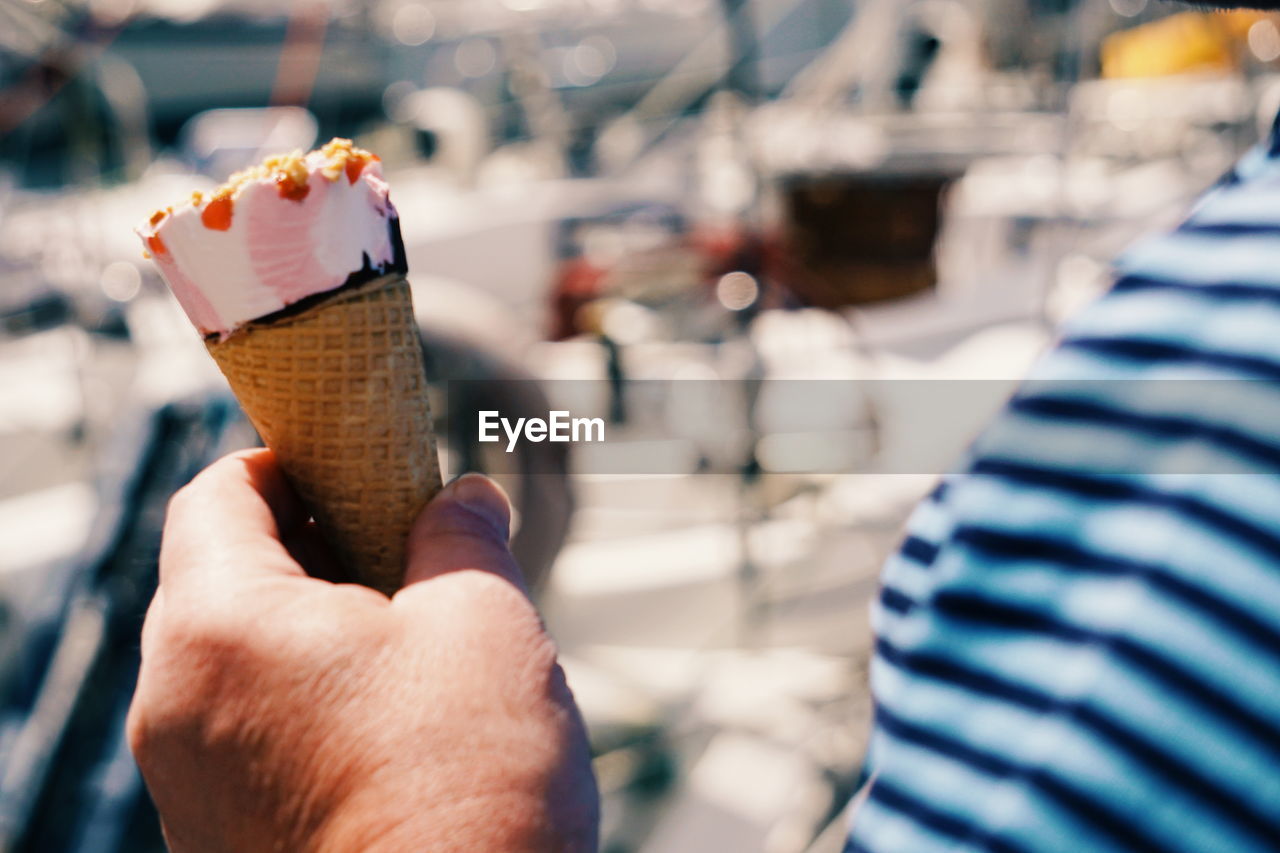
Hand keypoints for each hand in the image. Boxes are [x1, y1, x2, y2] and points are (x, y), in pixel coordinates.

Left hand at [127, 449, 598, 851]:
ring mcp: (189, 782)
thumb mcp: (482, 620)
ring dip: (314, 628)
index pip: (217, 493)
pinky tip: (391, 723)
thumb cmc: (466, 782)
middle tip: (407, 552)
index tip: (359, 467)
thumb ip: (463, 535)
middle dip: (315, 547)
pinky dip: (303, 700)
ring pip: (236, 659)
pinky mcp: (219, 839)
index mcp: (219, 625)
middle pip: (222, 575)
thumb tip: (467, 498)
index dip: (290, 461)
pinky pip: (245, 732)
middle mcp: (174, 702)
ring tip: (412, 643)